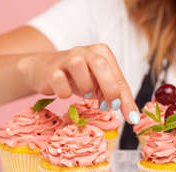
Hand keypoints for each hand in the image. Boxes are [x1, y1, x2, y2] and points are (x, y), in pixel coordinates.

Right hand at [18, 44, 138, 123]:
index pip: (118, 76)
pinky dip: (64, 93)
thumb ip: (116, 96)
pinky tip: (64, 92)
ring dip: (86, 88)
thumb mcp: (99, 86)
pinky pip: (60, 82)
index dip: (126, 98)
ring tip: (86, 94)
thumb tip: (132, 116)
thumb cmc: (77, 78)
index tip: (131, 117)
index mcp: (102, 53)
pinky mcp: (51, 69)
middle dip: (110, 88)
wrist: (43, 70)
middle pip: (101, 65)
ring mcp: (67, 58)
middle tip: (111, 106)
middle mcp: (85, 51)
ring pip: (79, 69)